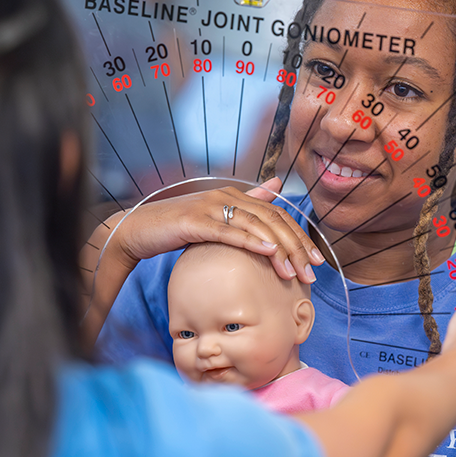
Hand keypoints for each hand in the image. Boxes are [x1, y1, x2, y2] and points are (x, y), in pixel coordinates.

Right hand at [108, 177, 324, 282]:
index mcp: (234, 195)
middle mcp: (226, 196)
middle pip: (272, 220)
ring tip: (294, 270)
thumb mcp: (216, 215)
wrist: (139, 229)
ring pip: (255, 226)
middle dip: (296, 247)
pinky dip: (251, 241)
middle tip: (312, 271)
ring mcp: (210, 207)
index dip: (300, 237)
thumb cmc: (178, 226)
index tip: (316, 260)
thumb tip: (277, 185)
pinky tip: (268, 252)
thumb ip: (247, 202)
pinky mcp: (195, 221)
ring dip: (279, 249)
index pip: (277, 215)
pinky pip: (229, 231)